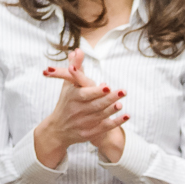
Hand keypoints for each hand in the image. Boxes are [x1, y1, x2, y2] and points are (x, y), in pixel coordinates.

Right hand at [35, 49, 127, 166]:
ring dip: (112, 110)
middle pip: (95, 105)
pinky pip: (104, 128)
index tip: (107, 86)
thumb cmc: (66, 102)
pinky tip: (127, 116)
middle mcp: (77, 111)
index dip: (96, 91)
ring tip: (121, 104)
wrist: (57, 130)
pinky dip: (116, 122)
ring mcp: (83, 123)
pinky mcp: (89, 134)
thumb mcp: (68, 85)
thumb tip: (78, 50)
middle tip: (123, 91)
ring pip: (100, 116)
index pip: (85, 94)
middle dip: (109, 99)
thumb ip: (75, 67)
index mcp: (73, 98)